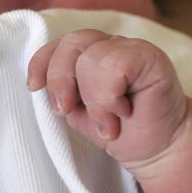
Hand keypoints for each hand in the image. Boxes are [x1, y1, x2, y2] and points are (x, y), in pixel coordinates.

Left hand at [27, 29, 186, 165]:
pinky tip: (122, 112)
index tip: (34, 87)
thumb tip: (39, 81)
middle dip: (60, 79)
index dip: (41, 62)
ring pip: (91, 58)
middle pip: (71, 43)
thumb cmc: (118, 130)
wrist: (157, 149)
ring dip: (93, 99)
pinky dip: (110, 95)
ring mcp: (130, 47)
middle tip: (66, 110)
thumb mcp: (78, 111)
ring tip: (106, 122)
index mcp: (88, 53)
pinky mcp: (150, 57)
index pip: (58, 43)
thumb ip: (62, 90)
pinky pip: (116, 64)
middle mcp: (108, 45)